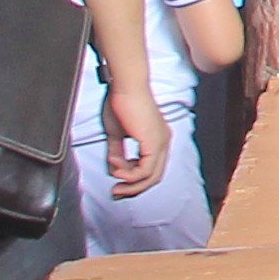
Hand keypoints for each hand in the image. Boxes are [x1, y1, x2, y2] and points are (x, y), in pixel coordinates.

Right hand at [102, 75, 169, 197]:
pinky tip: (117, 165)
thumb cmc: (121, 103)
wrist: (126, 86)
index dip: (135, 182)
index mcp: (158, 138)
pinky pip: (144, 170)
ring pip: (150, 177)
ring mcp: (161, 143)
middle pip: (154, 178)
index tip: (117, 185)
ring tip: (115, 176)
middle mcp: (164, 142)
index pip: (152, 170)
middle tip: (116, 192)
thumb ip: (117, 153)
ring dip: (129, 182)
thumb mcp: (117, 134)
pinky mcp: (154, 143)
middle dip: (133, 189)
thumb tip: (114, 169)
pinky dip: (129, 172)